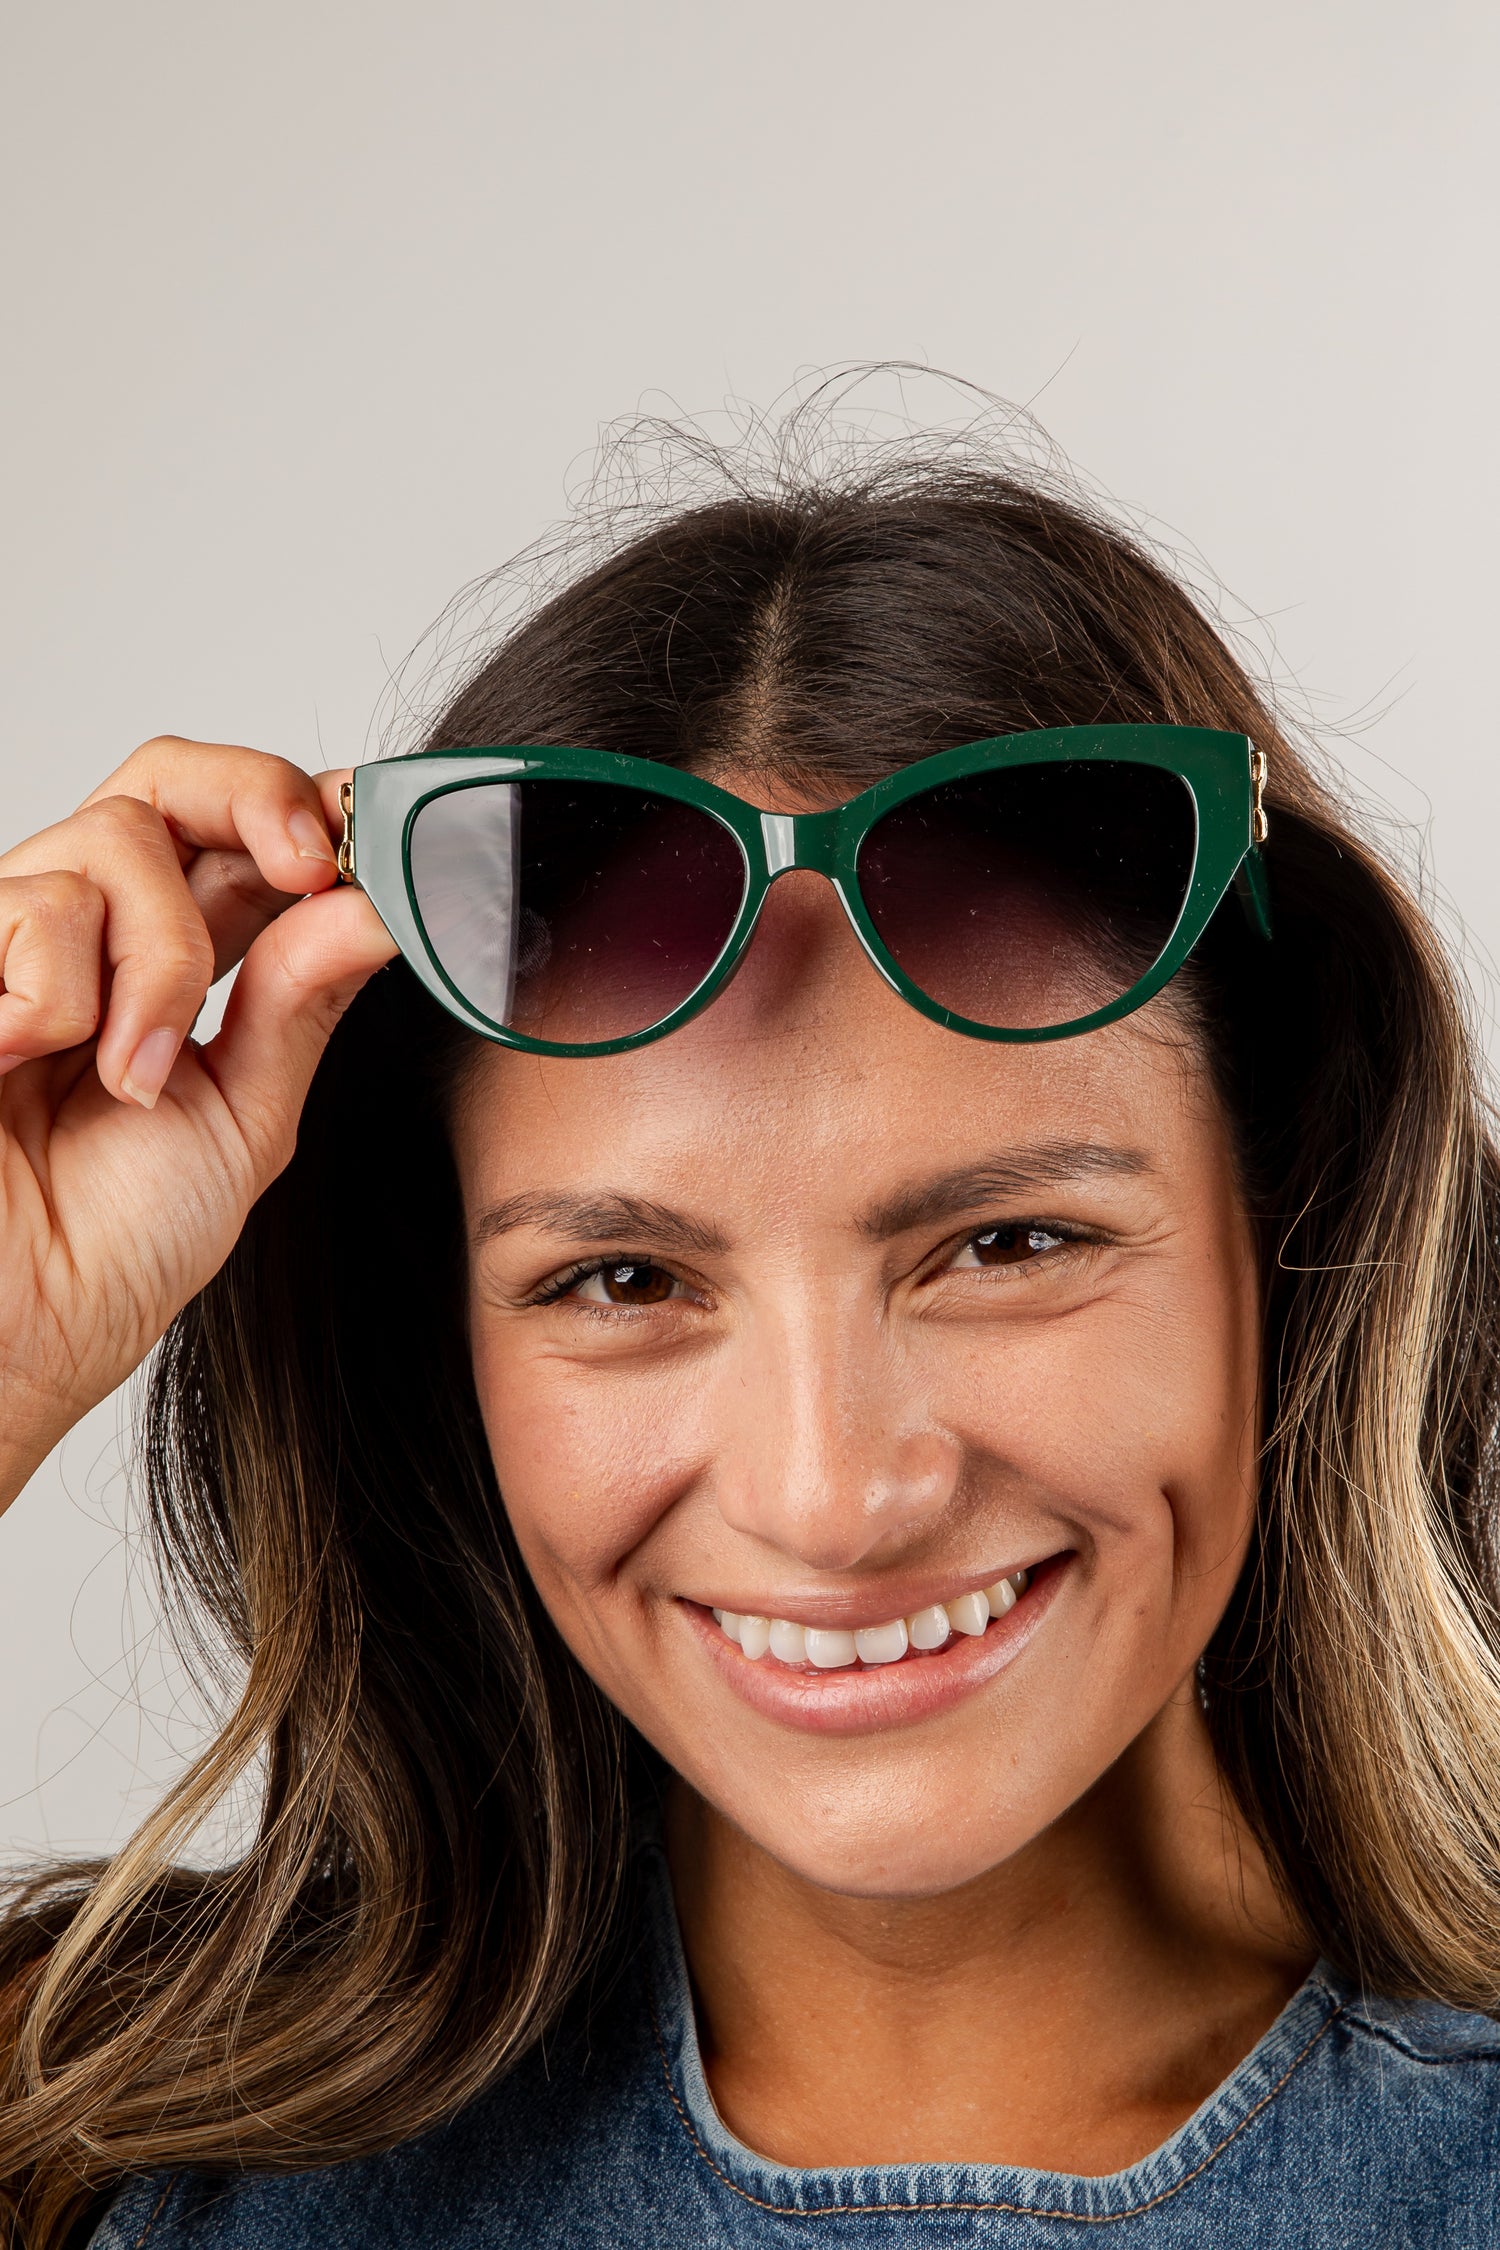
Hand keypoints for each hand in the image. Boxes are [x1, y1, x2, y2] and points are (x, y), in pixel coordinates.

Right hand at [0, 736, 396, 1508]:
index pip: (235, 829)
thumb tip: (376, 903)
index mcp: (172, 962)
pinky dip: (59, 1000)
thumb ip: (299, 1002)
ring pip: (115, 841)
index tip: (367, 844)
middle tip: (305, 866)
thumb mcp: (245, 1115)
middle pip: (169, 777)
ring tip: (126, 1078)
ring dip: (153, 967)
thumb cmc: (109, 1247)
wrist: (17, 1328)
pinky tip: (24, 1066)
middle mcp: (92, 931)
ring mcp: (14, 939)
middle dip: (252, 800)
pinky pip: (35, 909)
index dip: (303, 809)